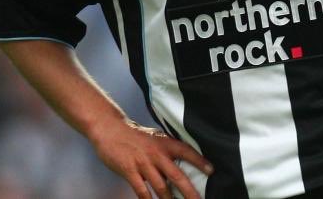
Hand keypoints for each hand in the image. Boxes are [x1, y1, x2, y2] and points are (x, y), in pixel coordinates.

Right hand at [90, 119, 212, 198]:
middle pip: (176, 176)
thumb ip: (165, 151)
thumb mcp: (154, 138)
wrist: (111, 130)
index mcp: (164, 143)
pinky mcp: (130, 171)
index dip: (200, 161)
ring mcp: (143, 163)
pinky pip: (141, 190)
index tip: (211, 171)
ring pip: (161, 187)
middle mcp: (156, 154)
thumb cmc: (134, 135)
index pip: (186, 152)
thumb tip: (178, 166)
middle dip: (188, 191)